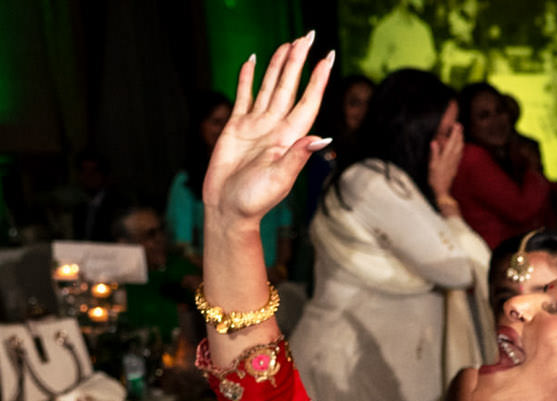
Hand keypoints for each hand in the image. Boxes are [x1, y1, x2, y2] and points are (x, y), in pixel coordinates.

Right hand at [203, 36, 333, 233]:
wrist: (228, 209)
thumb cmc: (255, 201)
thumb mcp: (279, 180)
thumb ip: (298, 157)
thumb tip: (322, 138)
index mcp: (289, 138)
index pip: (308, 101)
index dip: (318, 79)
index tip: (329, 56)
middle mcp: (276, 127)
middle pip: (290, 86)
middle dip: (299, 61)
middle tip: (308, 35)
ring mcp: (256, 125)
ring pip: (270, 86)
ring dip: (279, 65)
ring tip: (287, 44)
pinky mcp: (236, 127)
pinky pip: (244, 95)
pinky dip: (248, 78)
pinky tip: (253, 61)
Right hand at [428, 121, 465, 199]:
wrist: (442, 190)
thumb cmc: (435, 178)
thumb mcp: (432, 165)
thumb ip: (434, 153)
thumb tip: (434, 142)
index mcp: (446, 157)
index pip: (452, 142)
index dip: (455, 133)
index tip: (457, 125)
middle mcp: (452, 158)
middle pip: (458, 144)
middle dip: (459, 134)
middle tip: (459, 126)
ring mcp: (455, 162)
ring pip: (460, 149)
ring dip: (461, 140)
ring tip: (460, 133)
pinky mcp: (456, 166)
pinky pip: (460, 154)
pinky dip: (461, 147)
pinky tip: (460, 145)